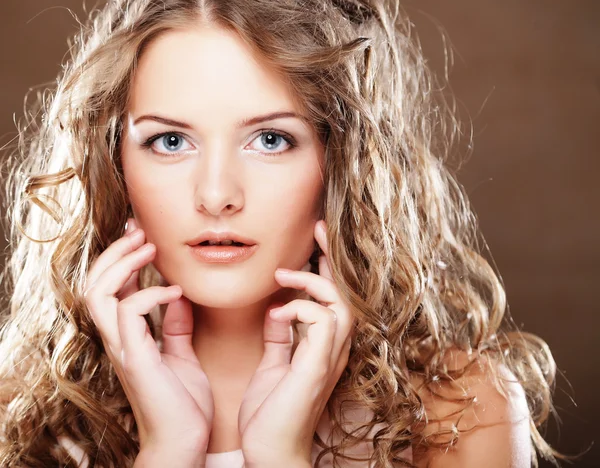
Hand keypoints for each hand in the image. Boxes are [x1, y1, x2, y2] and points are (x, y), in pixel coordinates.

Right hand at [83, 218, 213, 454]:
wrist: (185, 441)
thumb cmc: (183, 403)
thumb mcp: (181, 354)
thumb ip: (175, 327)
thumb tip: (178, 298)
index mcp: (128, 335)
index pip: (112, 288)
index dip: (121, 257)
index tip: (142, 233)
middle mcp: (118, 339)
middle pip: (94, 283)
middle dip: (114, 252)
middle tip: (140, 231)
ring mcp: (122, 348)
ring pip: (98, 294)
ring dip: (123, 264)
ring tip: (150, 248)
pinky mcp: (135, 358)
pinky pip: (128, 313)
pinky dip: (151, 295)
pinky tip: (177, 292)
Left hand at [238, 220, 353, 466]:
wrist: (269, 453)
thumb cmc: (270, 414)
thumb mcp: (273, 366)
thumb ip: (280, 338)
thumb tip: (277, 310)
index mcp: (322, 347)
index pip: (332, 298)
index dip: (327, 267)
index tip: (317, 238)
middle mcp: (333, 349)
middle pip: (345, 293)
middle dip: (332, 259)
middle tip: (317, 230)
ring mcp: (329, 358)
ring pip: (339, 303)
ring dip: (313, 282)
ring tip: (284, 275)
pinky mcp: (317, 366)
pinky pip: (322, 320)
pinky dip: (300, 308)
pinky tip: (278, 313)